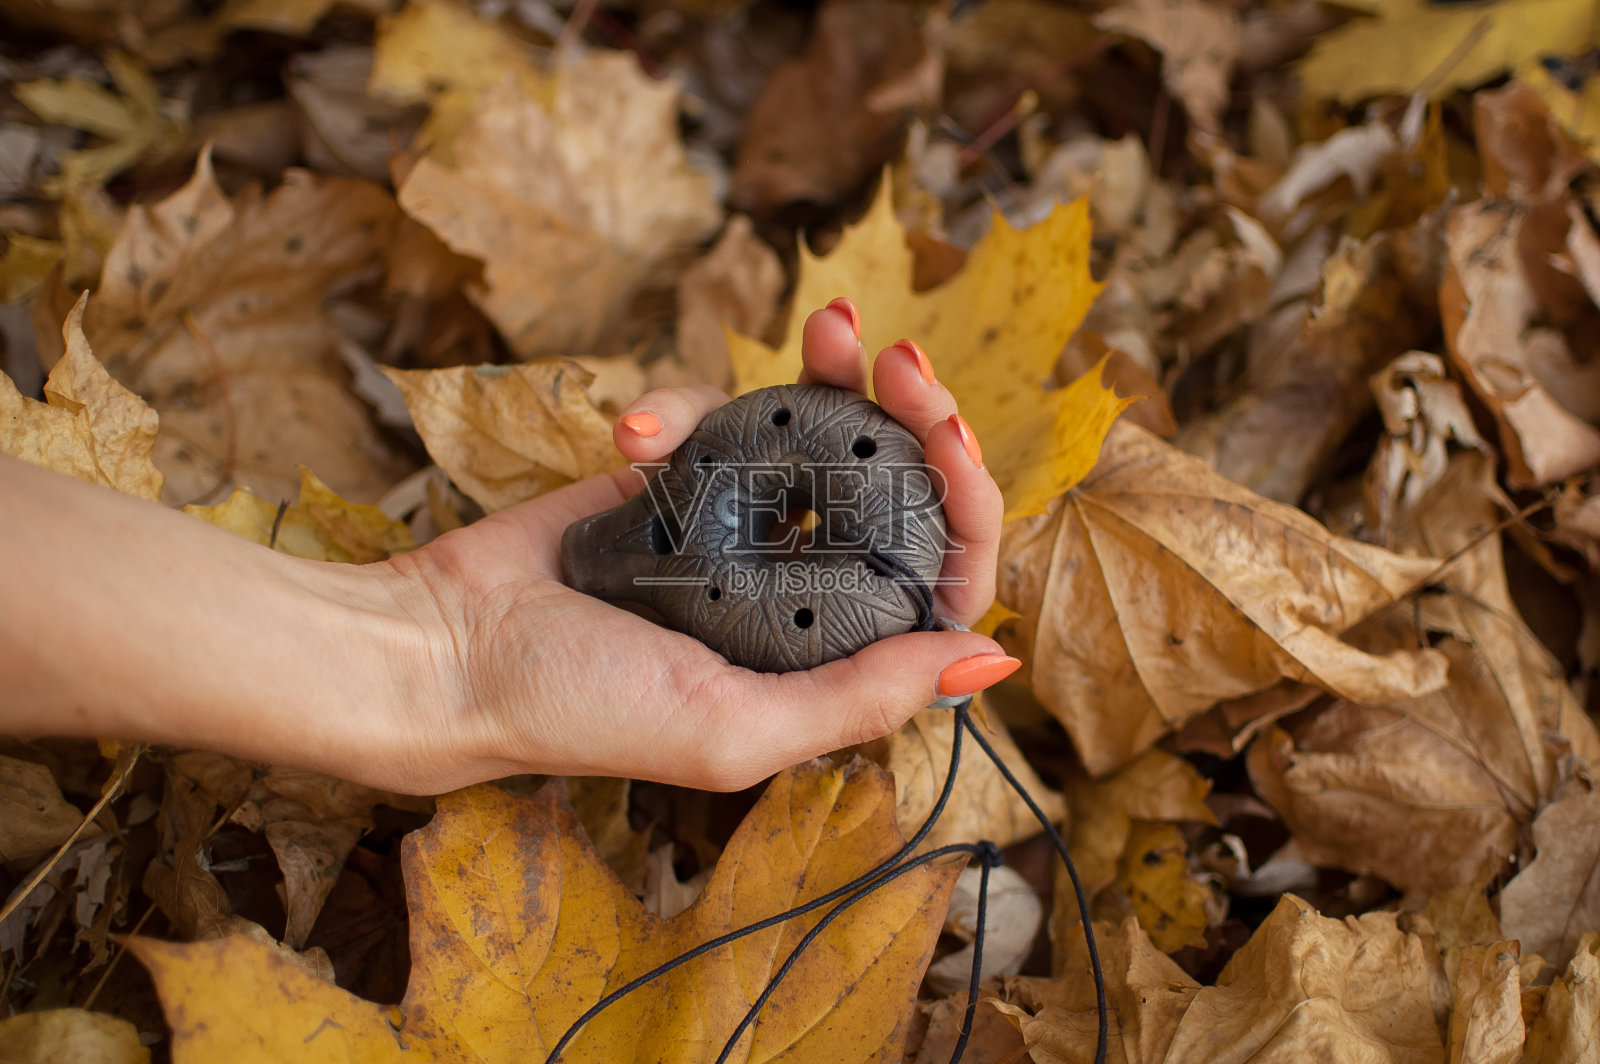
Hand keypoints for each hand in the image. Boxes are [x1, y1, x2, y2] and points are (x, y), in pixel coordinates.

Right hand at [383, 300, 1012, 792]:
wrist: (448, 645)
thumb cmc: (581, 708)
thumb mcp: (732, 730)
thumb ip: (860, 697)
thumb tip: (991, 654)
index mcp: (829, 655)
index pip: (939, 574)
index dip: (963, 501)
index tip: (945, 435)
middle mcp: (799, 590)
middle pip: (894, 487)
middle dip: (908, 410)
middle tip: (895, 355)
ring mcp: (741, 526)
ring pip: (820, 432)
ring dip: (831, 372)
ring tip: (827, 324)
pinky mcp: (682, 476)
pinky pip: (724, 415)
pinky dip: (689, 407)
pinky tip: (635, 436)